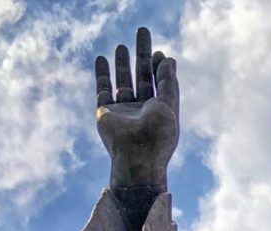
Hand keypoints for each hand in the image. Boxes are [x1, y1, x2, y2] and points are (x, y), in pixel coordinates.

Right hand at [95, 27, 178, 190]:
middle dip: (142, 54)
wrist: (136, 158)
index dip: (159, 66)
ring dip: (122, 64)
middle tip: (142, 32)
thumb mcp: (168, 106)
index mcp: (158, 111)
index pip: (159, 83)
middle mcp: (141, 111)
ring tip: (122, 46)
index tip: (159, 53)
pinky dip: (102, 75)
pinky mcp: (106, 113)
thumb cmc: (157, 135)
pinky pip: (103, 90)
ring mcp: (123, 112)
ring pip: (122, 82)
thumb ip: (168, 82)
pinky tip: (101, 59)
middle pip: (141, 76)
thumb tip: (168, 59)